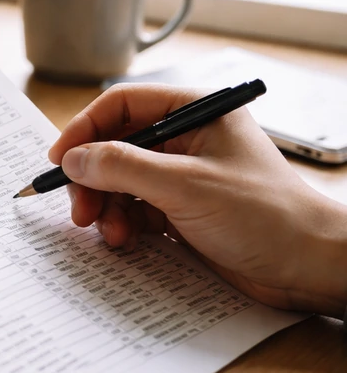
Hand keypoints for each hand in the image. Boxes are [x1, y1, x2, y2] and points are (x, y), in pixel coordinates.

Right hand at [48, 84, 346, 317]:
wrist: (310, 267)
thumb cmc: (266, 215)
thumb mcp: (185, 185)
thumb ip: (124, 167)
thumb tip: (75, 158)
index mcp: (194, 111)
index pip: (122, 105)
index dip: (85, 129)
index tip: (61, 159)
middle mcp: (185, 138)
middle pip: (115, 146)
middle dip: (93, 178)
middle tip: (80, 209)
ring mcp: (182, 175)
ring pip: (120, 181)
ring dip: (106, 206)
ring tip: (109, 232)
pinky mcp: (182, 209)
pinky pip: (134, 209)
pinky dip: (123, 224)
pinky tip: (126, 241)